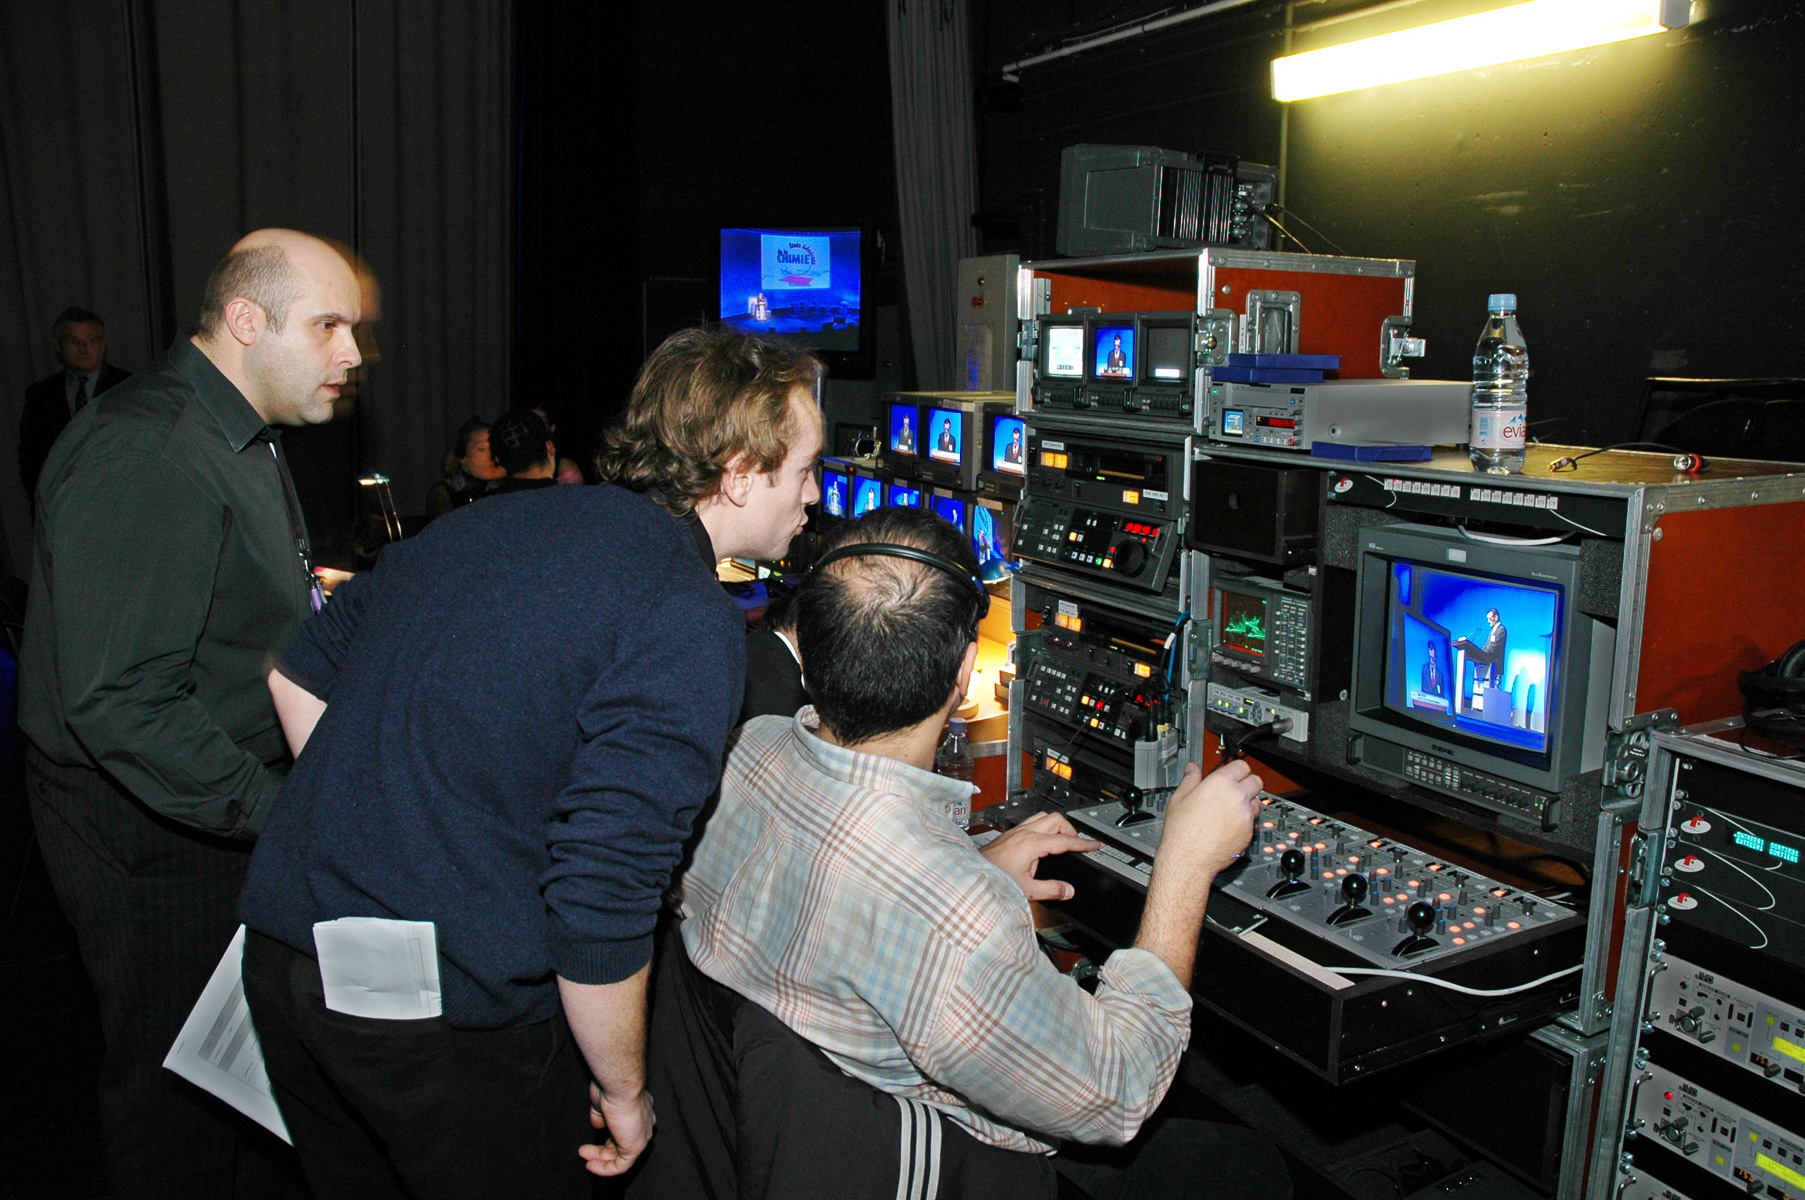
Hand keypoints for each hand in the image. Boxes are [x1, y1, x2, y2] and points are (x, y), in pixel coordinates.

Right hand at [578, 1081, 654, 1176]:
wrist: (620, 1087)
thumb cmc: (612, 1087)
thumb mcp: (602, 1102)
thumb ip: (600, 1116)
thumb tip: (597, 1125)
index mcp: (639, 1110)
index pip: (623, 1129)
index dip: (607, 1138)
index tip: (592, 1140)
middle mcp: (643, 1124)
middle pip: (621, 1144)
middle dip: (600, 1151)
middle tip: (584, 1151)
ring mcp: (641, 1136)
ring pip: (621, 1156)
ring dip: (600, 1160)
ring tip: (585, 1158)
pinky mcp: (636, 1147)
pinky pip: (621, 1165)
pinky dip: (605, 1168)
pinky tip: (591, 1165)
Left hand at [979, 811, 1100, 902]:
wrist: (972, 874)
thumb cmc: (994, 879)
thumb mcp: (1027, 890)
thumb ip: (1051, 890)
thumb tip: (1068, 890)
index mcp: (1032, 844)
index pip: (1065, 840)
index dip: (1083, 843)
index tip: (1095, 845)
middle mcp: (1024, 833)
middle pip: (1056, 819)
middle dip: (1070, 830)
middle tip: (1077, 844)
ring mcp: (1015, 832)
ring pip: (1043, 817)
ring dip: (1055, 826)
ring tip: (1062, 840)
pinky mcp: (1009, 834)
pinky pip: (1031, 822)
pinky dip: (1043, 829)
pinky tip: (1042, 842)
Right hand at [1153, 760, 1263, 878]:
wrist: (1189, 859)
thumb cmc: (1182, 831)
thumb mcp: (1179, 798)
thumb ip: (1190, 779)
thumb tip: (1192, 769)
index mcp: (1220, 783)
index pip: (1241, 765)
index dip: (1236, 768)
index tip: (1232, 772)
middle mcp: (1237, 796)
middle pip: (1256, 780)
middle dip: (1248, 782)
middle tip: (1237, 788)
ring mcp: (1245, 815)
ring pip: (1257, 801)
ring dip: (1249, 801)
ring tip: (1233, 808)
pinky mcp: (1249, 831)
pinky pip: (1253, 820)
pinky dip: (1246, 820)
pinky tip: (1231, 824)